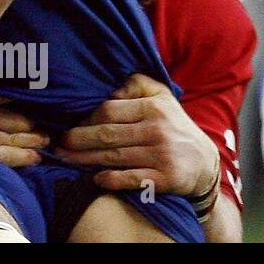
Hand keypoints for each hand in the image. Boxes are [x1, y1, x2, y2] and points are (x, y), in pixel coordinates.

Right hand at [0, 88, 47, 166]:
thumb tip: (12, 96)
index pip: (19, 120)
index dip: (33, 121)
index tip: (42, 119)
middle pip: (20, 139)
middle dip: (37, 139)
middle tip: (49, 138)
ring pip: (11, 156)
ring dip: (28, 155)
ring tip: (39, 155)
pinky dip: (10, 164)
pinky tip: (19, 164)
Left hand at [53, 73, 217, 195]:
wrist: (204, 163)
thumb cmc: (173, 125)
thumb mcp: (161, 96)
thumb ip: (136, 84)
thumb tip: (109, 87)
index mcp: (153, 108)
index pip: (108, 111)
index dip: (85, 119)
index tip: (69, 124)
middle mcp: (157, 130)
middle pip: (107, 135)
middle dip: (78, 140)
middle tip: (59, 144)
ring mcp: (162, 156)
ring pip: (114, 157)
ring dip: (85, 160)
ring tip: (65, 159)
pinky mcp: (167, 179)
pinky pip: (133, 179)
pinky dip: (112, 180)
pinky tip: (96, 179)